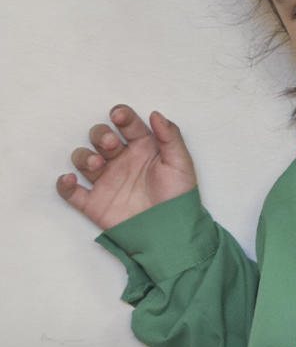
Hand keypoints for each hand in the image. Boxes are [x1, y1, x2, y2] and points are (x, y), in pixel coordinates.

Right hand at [57, 106, 197, 230]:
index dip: (121, 116)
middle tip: (110, 145)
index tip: (119, 116)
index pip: (127, 124)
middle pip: (99, 137)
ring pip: (82, 159)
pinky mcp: (94, 202)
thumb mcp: (181, 164)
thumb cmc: (178, 198)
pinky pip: (70, 191)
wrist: (171, 233)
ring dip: (83, 156)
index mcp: (143, 148)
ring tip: (96, 163)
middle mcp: (122, 161)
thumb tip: (155, 113)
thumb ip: (170, 137)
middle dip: (100, 135)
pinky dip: (64, 184)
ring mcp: (106, 181)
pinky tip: (70, 180)